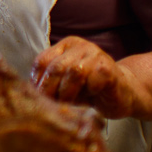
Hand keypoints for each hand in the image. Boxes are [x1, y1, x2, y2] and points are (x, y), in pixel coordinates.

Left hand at [31, 37, 145, 118]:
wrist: (123, 94)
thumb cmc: (90, 90)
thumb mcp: (65, 85)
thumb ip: (50, 83)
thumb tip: (28, 95)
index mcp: (64, 46)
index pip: (42, 61)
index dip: (37, 82)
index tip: (38, 99)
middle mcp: (80, 46)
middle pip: (55, 67)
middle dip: (50, 90)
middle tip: (51, 105)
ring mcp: (96, 54)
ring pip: (73, 72)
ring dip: (68, 92)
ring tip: (70, 103)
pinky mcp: (109, 67)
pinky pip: (94, 79)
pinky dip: (89, 91)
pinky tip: (92, 96)